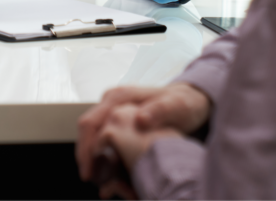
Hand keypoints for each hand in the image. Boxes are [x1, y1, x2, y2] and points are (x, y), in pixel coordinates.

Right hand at [76, 83, 211, 181]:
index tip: (90, 173)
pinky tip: (108, 169)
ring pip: (92, 133)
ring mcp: (114, 108)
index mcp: (120, 96)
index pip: (91, 123)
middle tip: (91, 179)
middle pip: (87, 129)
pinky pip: (102, 134)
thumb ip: (159, 111)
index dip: (86, 150)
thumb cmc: (184, 104)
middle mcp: (112, 100)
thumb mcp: (177, 107)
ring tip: (99, 179)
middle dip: (85, 156)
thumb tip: (140, 119)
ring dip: (92, 156)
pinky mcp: (118, 116)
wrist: (190, 100)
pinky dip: (101, 153)